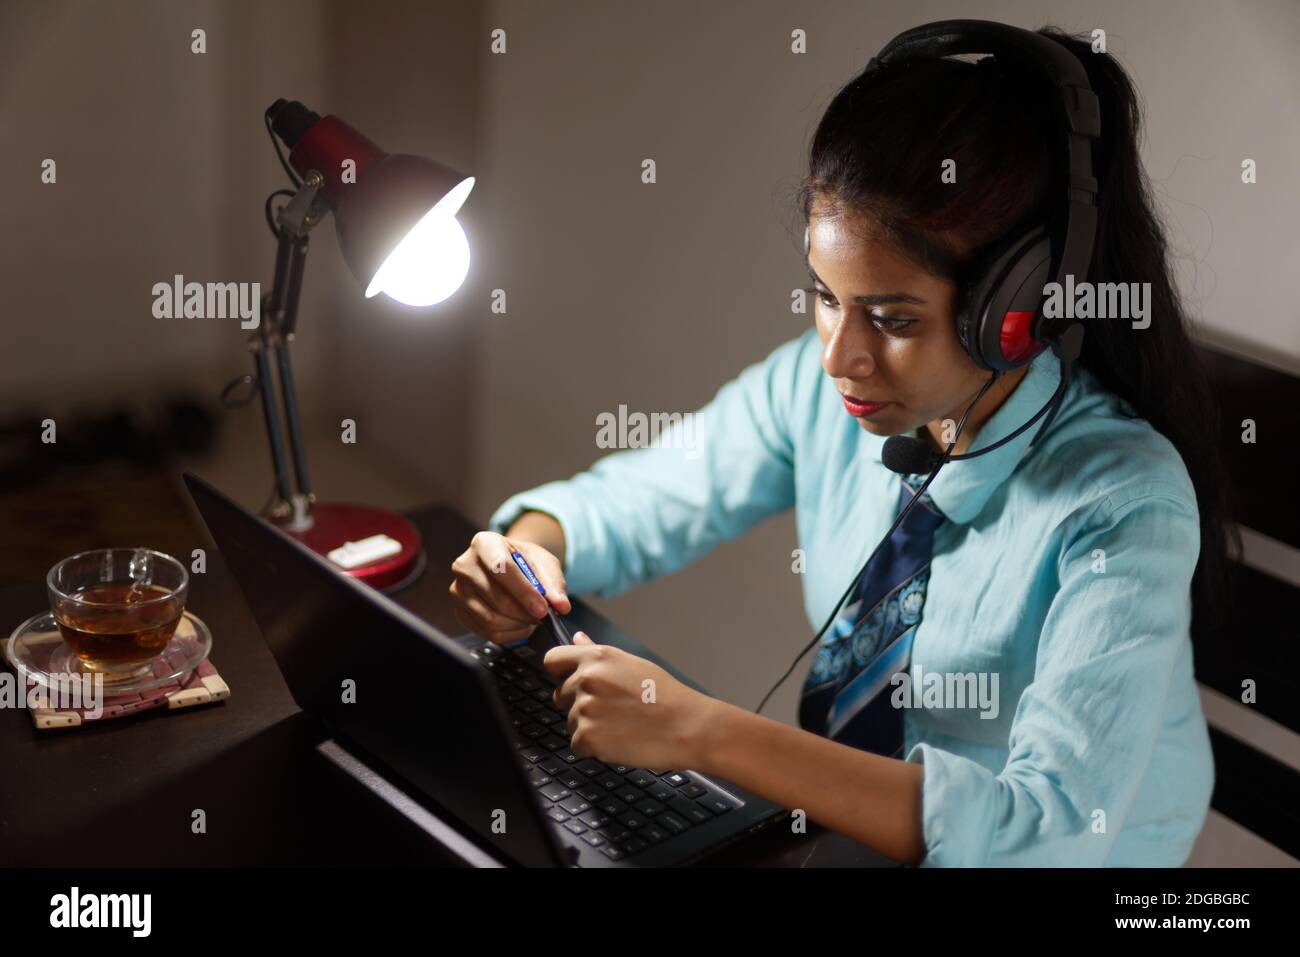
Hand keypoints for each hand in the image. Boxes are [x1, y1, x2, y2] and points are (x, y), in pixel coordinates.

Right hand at [448, 531, 570, 643]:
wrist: (507, 566)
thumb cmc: (523, 561)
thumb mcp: (544, 563)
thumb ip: (554, 583)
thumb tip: (561, 605)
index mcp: (484, 543)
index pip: (500, 569)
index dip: (523, 592)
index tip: (543, 608)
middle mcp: (465, 565)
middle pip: (496, 599)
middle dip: (525, 613)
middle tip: (543, 616)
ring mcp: (458, 590)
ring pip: (491, 619)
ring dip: (519, 625)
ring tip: (532, 618)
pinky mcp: (459, 611)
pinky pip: (487, 632)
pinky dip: (509, 633)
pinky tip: (520, 624)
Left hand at [543, 632, 717, 770]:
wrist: (687, 727)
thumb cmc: (665, 696)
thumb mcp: (632, 664)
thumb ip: (595, 652)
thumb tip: (576, 639)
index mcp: (597, 658)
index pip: (552, 659)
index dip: (560, 672)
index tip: (568, 679)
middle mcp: (586, 680)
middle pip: (560, 694)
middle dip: (578, 703)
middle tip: (610, 709)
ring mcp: (585, 709)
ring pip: (571, 721)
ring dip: (588, 726)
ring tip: (620, 724)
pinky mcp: (587, 737)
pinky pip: (577, 744)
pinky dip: (594, 747)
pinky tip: (618, 739)